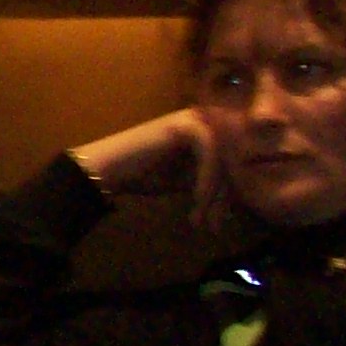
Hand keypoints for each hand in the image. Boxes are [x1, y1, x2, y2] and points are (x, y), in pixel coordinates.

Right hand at [71, 109, 224, 224]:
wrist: (106, 168)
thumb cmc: (142, 174)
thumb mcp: (186, 179)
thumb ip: (212, 180)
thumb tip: (240, 198)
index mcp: (207, 129)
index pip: (237, 159)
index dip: (233, 190)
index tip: (221, 218)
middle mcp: (205, 119)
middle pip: (235, 161)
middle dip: (226, 197)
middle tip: (214, 225)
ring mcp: (196, 119)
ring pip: (225, 161)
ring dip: (215, 195)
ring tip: (202, 220)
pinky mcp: (187, 125)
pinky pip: (211, 156)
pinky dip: (206, 183)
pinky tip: (196, 202)